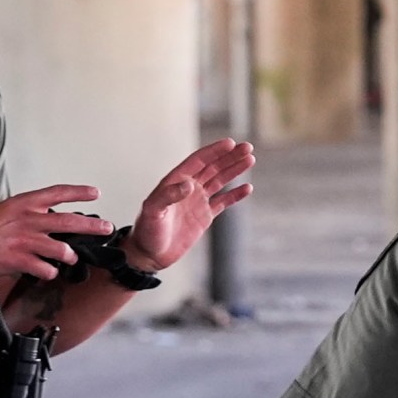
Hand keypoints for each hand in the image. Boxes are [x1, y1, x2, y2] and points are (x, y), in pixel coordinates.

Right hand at [0, 185, 108, 280]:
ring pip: (62, 250)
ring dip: (69, 256)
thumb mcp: (9, 210)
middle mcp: (28, 220)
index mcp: (24, 204)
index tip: (96, 193)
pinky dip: (49, 272)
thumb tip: (56, 219)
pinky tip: (43, 270)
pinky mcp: (21, 260)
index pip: (57, 192)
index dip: (79, 192)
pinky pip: (48, 270)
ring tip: (69, 258)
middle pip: (69, 222)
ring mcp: (26, 241)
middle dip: (92, 227)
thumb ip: (32, 212)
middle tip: (107, 228)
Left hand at [121, 139, 253, 271]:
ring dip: (234, 170)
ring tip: (250, 159)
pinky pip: (223, 202)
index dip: (214, 151)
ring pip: (220, 181)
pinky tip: (247, 187)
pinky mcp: (204, 217)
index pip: (198, 161)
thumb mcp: (153, 212)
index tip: (230, 143)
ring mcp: (197, 202)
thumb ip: (168, 196)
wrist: (149, 254)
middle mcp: (188, 188)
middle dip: (230, 157)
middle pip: (212, 167)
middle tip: (248, 147)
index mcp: (175, 181)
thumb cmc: (147, 231)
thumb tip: (190, 184)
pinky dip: (235, 195)